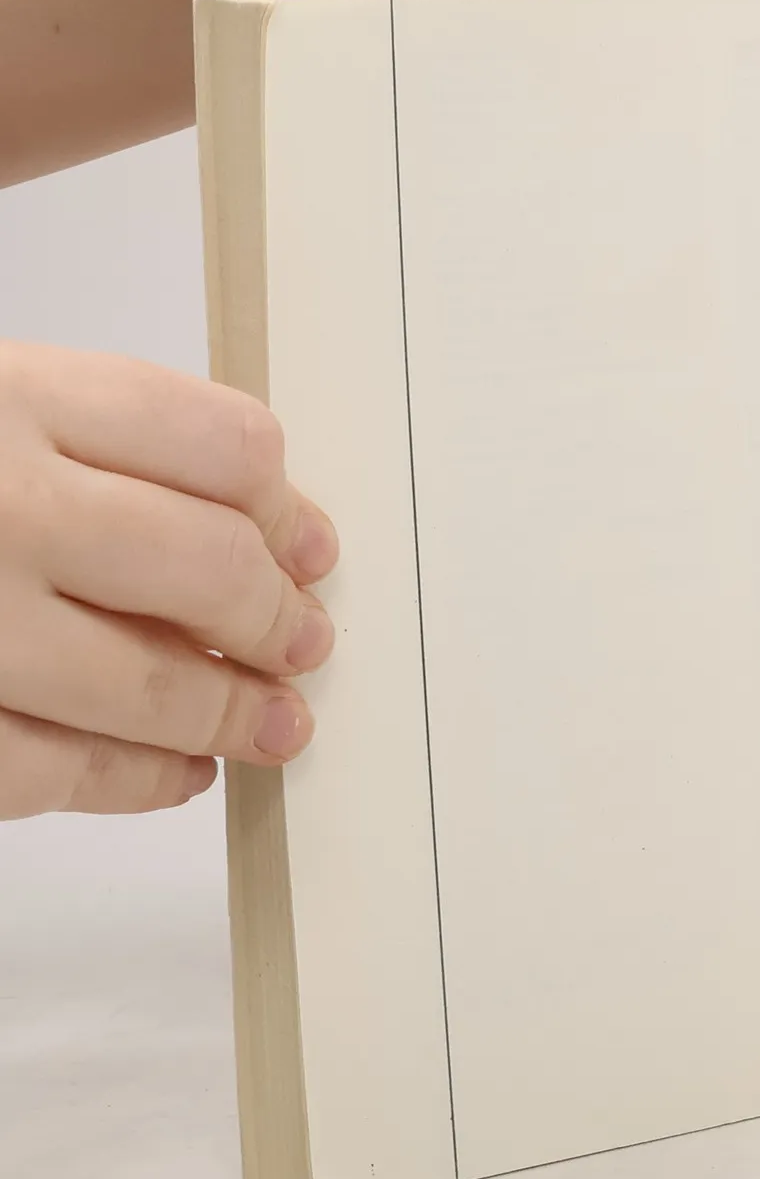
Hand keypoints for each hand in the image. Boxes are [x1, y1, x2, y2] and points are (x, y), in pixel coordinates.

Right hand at [0, 343, 336, 816]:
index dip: (285, 510)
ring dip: (232, 712)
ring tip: (275, 723)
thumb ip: (92, 450)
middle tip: (305, 644)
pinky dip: (135, 779)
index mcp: (15, 398)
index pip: (220, 446)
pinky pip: (58, 770)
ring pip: (151, 682)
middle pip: (208, 564)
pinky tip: (173, 771)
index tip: (312, 552)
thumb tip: (261, 536)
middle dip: (275, 619)